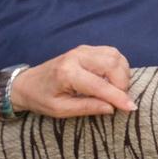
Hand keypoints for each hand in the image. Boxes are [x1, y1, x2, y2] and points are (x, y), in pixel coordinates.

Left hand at [13, 45, 135, 118]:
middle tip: (121, 100)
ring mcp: (83, 49)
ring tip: (117, 89)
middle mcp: (77, 57)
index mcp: (67, 73)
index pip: (100, 85)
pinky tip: (113, 78)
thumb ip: (87, 107)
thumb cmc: (41, 99)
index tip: (131, 108)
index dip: (118, 97)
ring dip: (122, 73)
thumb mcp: (60, 110)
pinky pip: (111, 52)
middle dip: (123, 84)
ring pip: (115, 56)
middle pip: (112, 65)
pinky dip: (118, 65)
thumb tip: (111, 108)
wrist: (26, 83)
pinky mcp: (87, 48)